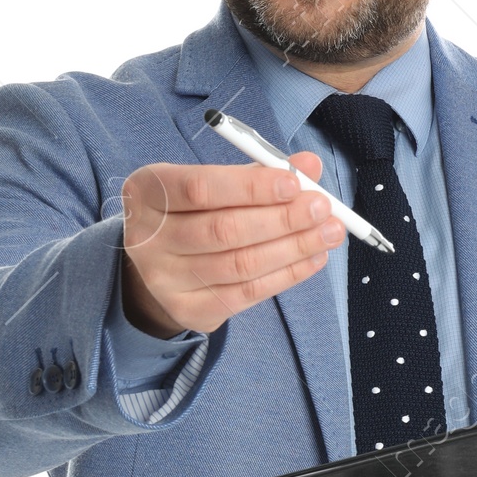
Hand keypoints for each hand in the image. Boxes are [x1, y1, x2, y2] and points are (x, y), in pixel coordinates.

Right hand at [119, 152, 343, 336]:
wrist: (159, 266)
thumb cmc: (192, 212)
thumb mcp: (214, 183)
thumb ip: (258, 172)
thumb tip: (309, 166)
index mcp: (148, 191)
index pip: (200, 189)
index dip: (251, 187)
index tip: (295, 183)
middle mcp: (148, 238)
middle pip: (223, 230)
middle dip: (282, 219)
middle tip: (323, 209)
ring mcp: (165, 280)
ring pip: (240, 265)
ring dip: (293, 248)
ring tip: (329, 232)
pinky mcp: (188, 310)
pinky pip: (246, 295)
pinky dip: (287, 275)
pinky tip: (313, 259)